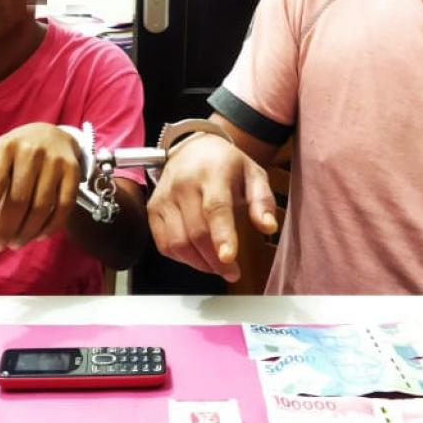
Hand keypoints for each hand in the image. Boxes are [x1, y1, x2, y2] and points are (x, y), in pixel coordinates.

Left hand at [0, 123, 82, 252]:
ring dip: (27, 231)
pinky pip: (64, 207)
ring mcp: (55, 162)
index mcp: (6, 146)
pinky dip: (51, 226)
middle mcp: (32, 151)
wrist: (53, 134)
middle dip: (7, 227)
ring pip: (42, 206)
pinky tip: (39, 236)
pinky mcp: (74, 172)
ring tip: (15, 243)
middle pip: (19, 198)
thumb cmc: (15, 153)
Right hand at [148, 134, 277, 282]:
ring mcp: (165, 198)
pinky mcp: (153, 210)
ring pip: (177, 242)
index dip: (222, 235)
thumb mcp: (253, 174)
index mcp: (212, 173)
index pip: (215, 207)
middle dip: (215, 260)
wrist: (193, 149)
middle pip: (195, 232)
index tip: (229, 258)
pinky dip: (182, 258)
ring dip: (199, 263)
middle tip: (232, 272)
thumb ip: (262, 200)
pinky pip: (164, 244)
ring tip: (217, 266)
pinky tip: (198, 257)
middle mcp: (183, 185)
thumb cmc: (225, 165)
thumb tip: (268, 226)